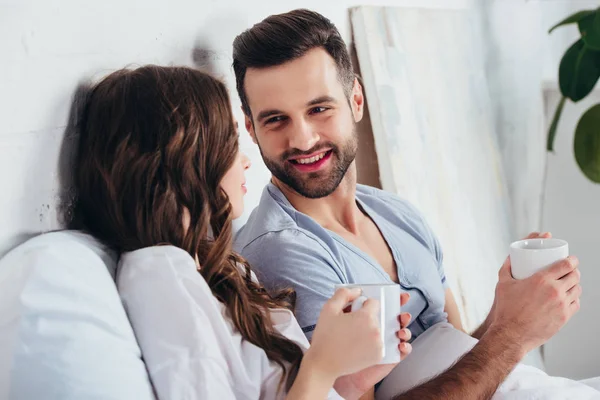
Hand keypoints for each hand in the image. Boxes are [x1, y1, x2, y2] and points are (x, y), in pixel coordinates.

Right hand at [304, 287, 382, 380]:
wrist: (323, 364)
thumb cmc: (325, 336)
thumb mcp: (329, 308)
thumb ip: (343, 293)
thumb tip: (358, 291)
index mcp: (366, 317)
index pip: (374, 302)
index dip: (362, 305)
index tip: (352, 313)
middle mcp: (377, 331)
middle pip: (376, 316)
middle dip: (366, 318)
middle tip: (350, 325)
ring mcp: (379, 345)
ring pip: (377, 329)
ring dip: (369, 330)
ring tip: (353, 337)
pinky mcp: (378, 356)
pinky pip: (378, 342)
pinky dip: (370, 342)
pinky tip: (356, 346)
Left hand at [334, 293, 412, 398]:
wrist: (331, 365)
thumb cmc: (332, 338)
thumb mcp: (333, 313)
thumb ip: (343, 298)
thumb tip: (358, 290)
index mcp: (368, 318)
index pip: (385, 306)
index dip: (395, 299)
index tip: (400, 296)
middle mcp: (378, 329)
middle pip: (396, 319)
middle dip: (403, 315)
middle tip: (404, 314)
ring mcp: (383, 343)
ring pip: (401, 334)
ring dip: (405, 331)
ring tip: (401, 331)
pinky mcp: (386, 358)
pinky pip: (401, 352)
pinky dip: (405, 348)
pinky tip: (401, 346)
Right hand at [487, 232, 581, 354]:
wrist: (511, 334)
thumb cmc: (506, 310)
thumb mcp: (503, 285)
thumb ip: (506, 269)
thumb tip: (509, 259)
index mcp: (541, 280)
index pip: (567, 265)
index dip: (572, 260)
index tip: (571, 259)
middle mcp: (555, 291)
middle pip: (575, 276)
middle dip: (574, 271)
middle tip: (568, 271)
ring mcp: (561, 305)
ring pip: (577, 290)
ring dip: (575, 284)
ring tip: (568, 284)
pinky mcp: (564, 317)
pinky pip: (576, 304)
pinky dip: (573, 298)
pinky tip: (567, 297)